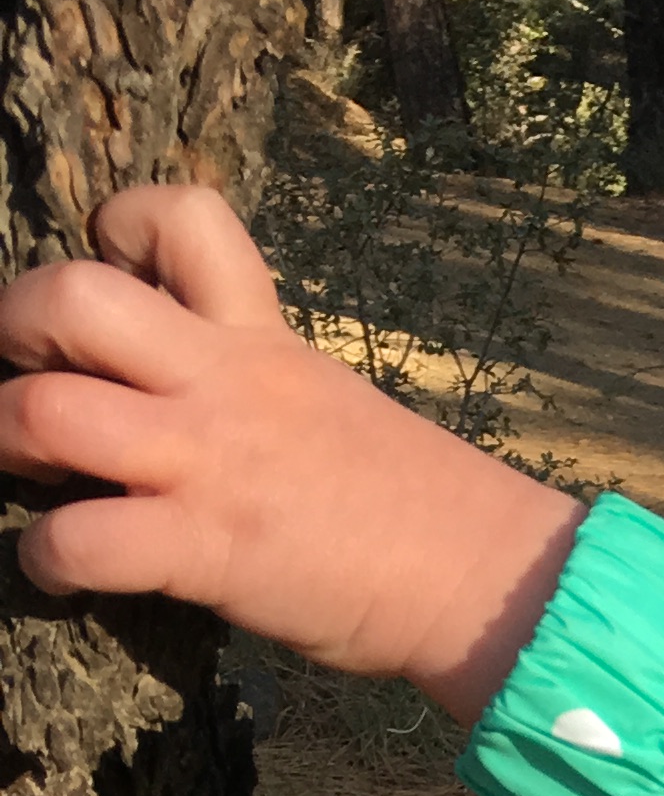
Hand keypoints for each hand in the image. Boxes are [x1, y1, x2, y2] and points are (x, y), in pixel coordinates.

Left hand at [0, 182, 581, 719]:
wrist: (485, 579)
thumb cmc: (417, 505)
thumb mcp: (328, 401)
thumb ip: (251, 384)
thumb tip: (183, 402)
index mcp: (260, 338)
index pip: (181, 215)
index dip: (119, 227)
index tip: (118, 275)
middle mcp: (223, 385)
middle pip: (70, 297)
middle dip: (19, 327)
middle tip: (34, 372)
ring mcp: (209, 464)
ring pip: (48, 412)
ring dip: (9, 437)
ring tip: (33, 467)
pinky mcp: (207, 550)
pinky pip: (82, 542)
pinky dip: (49, 558)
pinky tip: (65, 568)